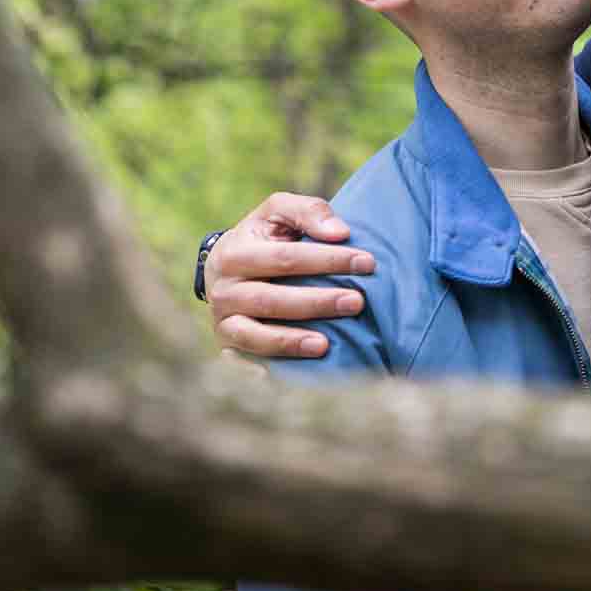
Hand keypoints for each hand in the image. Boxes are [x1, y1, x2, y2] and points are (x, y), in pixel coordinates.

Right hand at [207, 192, 374, 358]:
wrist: (227, 267)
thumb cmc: (265, 236)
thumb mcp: (279, 212)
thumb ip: (309, 212)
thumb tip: (340, 232)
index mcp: (234, 253)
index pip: (286, 258)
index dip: (328, 260)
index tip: (367, 262)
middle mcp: (223, 290)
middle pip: (272, 299)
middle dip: (317, 302)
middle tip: (357, 302)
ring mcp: (223, 322)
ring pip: (256, 336)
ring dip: (291, 342)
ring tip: (325, 345)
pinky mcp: (228, 346)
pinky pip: (244, 363)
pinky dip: (261, 371)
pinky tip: (283, 378)